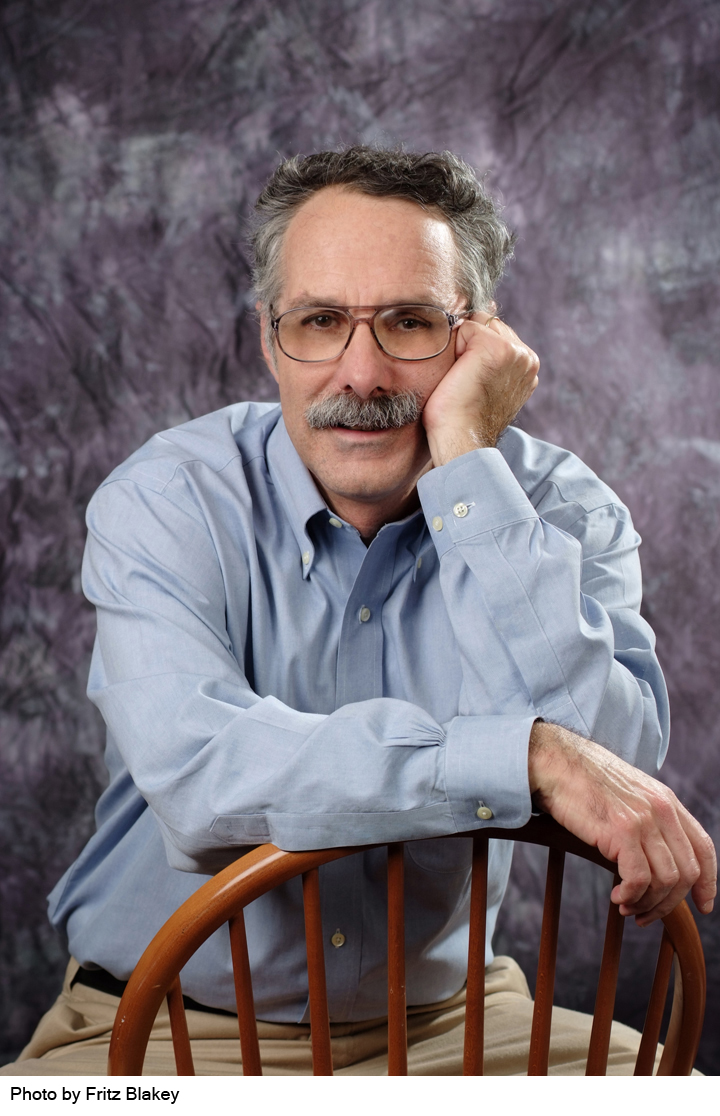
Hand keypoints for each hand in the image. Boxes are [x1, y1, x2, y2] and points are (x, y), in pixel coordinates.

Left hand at [422, 310, 538, 466]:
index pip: (496, 332)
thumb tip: (486, 312)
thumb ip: (491, 353)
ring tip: (464, 377)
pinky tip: (460, 374)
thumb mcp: (485, 382)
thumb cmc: (462, 416)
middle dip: (470, 344)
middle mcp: (527, 358)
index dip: (474, 350)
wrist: (460, 438)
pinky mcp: (497, 348)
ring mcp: (516, 352)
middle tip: (466, 379)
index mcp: (527, 366)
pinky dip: (455, 348)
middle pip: (488, 323)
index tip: (472, 380)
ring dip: (463, 346)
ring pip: (478, 323)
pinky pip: (466, 327)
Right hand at [528, 722, 716, 925]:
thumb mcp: (629, 795)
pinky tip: (617, 897)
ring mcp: (644, 820)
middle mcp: (662, 810)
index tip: (702, 906)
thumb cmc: (583, 781)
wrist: (555, 762)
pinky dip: (631, 896)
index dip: (707, 882)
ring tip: (626, 906)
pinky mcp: (622, 831)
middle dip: (669, 904)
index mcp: (667, 801)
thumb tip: (655, 859)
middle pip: (687, 873)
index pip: (704, 848)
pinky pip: (639, 879)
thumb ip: (649, 820)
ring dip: (647, 904)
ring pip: (666, 881)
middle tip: (646, 915)